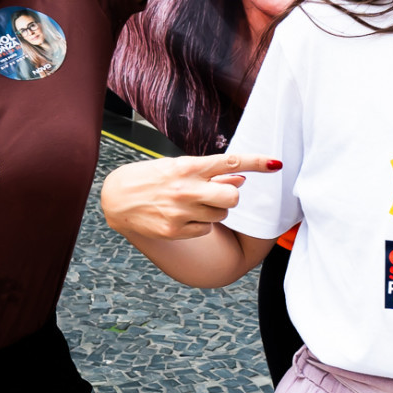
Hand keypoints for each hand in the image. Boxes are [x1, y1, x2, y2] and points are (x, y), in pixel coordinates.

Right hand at [101, 153, 282, 241]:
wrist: (116, 198)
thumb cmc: (150, 178)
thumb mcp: (177, 167)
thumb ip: (209, 174)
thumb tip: (239, 180)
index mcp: (188, 167)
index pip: (230, 162)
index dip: (257, 162)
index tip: (276, 163)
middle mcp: (186, 189)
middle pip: (232, 198)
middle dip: (231, 197)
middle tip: (218, 194)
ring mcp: (181, 212)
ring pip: (221, 215)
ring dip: (214, 210)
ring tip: (191, 204)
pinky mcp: (175, 231)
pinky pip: (205, 229)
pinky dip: (200, 224)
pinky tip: (182, 216)